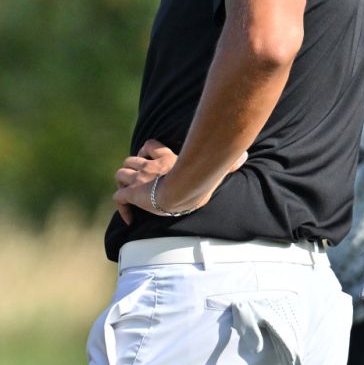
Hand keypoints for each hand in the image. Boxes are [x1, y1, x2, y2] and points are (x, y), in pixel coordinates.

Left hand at [111, 141, 248, 223]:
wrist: (184, 189)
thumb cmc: (199, 180)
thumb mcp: (214, 170)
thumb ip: (228, 164)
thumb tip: (245, 156)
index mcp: (166, 159)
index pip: (150, 146)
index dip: (147, 151)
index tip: (149, 158)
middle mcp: (150, 167)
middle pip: (131, 160)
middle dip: (132, 168)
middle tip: (138, 181)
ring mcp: (140, 180)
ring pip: (121, 175)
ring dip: (124, 183)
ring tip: (131, 195)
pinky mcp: (133, 194)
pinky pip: (118, 199)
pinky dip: (121, 208)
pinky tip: (129, 218)